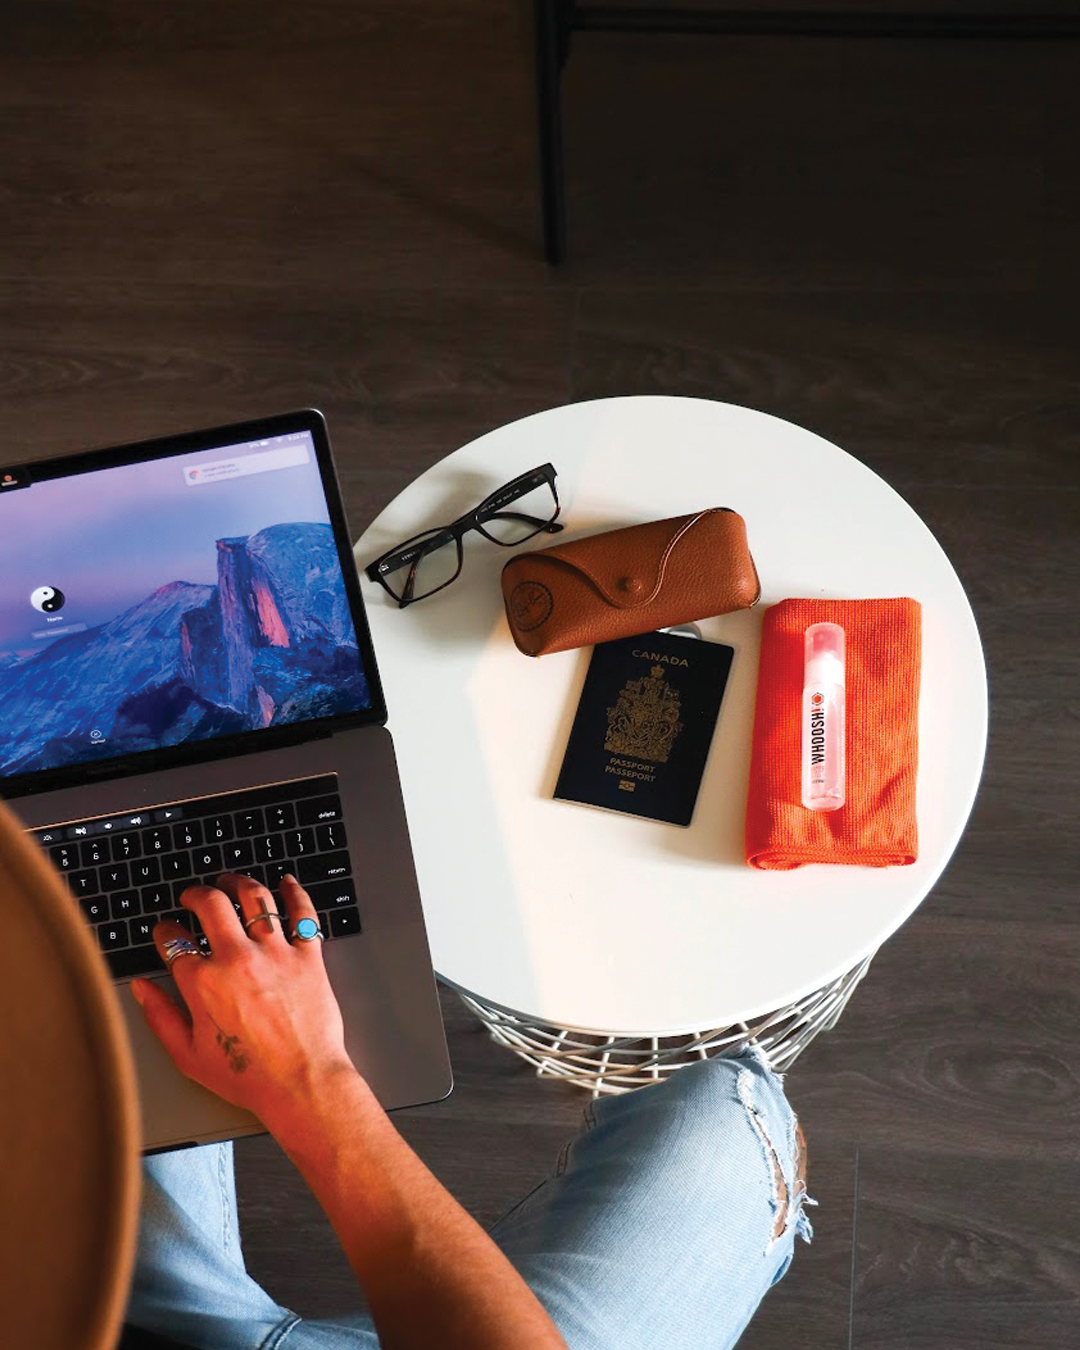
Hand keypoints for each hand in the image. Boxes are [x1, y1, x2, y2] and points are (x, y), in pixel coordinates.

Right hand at [131, 872, 358, 1130]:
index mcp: (204, 983)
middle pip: (212, 904)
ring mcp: (275, 953)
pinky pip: (302, 913)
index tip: (166, 930)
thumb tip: (141, 988)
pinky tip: (287, 883)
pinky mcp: (308, 956)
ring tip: (232, 881)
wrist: (301, 1083)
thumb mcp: (188, 1055)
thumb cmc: (248, 1076)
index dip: (164, 930)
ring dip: (239, 882)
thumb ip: (160, 1016)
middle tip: (194, 895)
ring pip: (255, 898)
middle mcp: (238, 959)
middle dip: (197, 893)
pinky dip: (294, 892)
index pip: (174, 939)